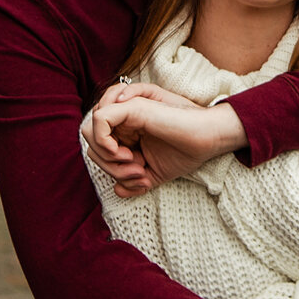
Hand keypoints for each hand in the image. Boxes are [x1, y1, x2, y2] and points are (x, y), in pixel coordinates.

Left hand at [82, 81, 196, 191]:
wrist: (207, 139)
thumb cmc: (186, 152)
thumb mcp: (154, 174)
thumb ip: (133, 182)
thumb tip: (116, 190)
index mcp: (127, 133)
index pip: (99, 152)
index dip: (112, 171)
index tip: (139, 181)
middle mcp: (123, 121)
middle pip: (91, 144)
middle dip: (108, 167)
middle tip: (136, 174)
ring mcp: (126, 111)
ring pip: (90, 132)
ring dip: (106, 156)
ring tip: (133, 163)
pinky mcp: (131, 107)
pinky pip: (99, 120)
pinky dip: (104, 142)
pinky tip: (125, 154)